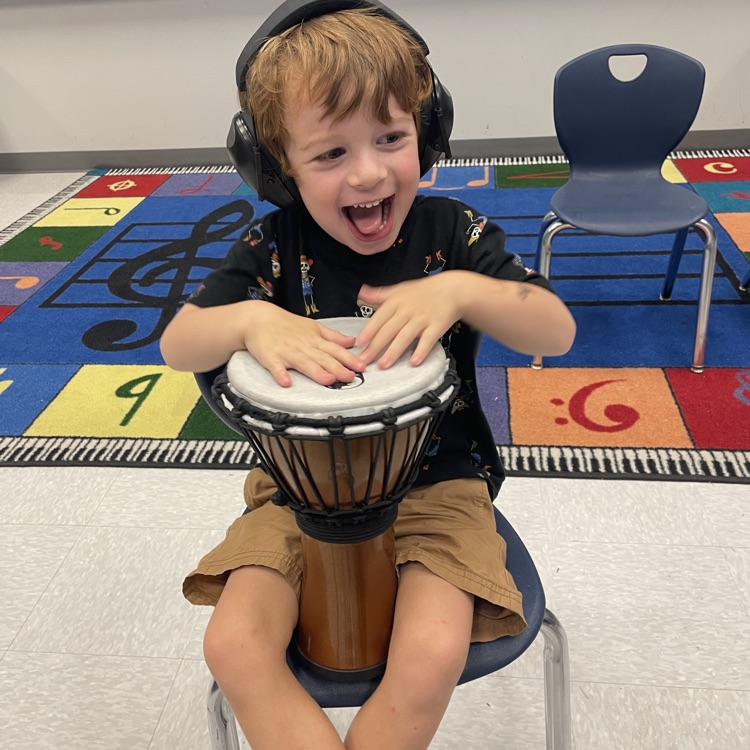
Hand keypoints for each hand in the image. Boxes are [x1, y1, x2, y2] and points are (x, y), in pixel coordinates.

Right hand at [243, 305, 365, 386]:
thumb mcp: (312, 326)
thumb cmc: (286, 324)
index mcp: (314, 339)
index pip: (335, 349)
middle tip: (350, 377)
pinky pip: (276, 367)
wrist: (258, 318)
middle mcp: (303, 346)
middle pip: (322, 358)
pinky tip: (286, 382)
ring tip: (328, 380)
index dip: (349, 358)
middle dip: (337, 367)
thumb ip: (332, 336)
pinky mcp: (270, 357)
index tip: (361, 366)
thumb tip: (352, 341)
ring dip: (316, 371)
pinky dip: (280, 374)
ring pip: (304, 363)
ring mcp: (287, 352)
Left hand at [355, 274, 462, 368]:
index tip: (359, 343)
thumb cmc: (425, 291)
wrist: (452, 289)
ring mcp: (422, 319)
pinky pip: (427, 340)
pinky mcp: (436, 326)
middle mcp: (407, 310)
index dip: (368, 331)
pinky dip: (421, 351)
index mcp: (396, 302)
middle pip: (388, 330)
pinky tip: (414, 362)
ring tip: (383, 365)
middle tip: (364, 361)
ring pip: (405, 337)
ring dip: (393, 352)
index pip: (379, 318)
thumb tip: (361, 292)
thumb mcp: (400, 288)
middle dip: (375, 347)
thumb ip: (380, 294)